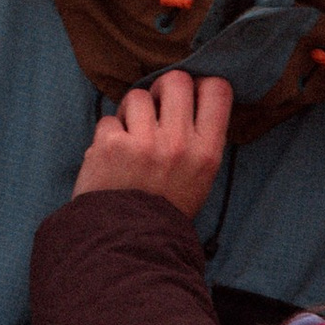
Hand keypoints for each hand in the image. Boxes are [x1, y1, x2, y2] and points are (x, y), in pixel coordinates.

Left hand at [74, 67, 233, 211]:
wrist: (127, 243)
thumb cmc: (164, 209)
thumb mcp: (200, 179)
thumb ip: (200, 139)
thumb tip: (192, 96)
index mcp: (206, 153)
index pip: (218, 90)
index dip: (202, 84)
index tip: (189, 95)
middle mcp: (179, 144)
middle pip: (176, 81)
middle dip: (162, 90)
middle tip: (154, 109)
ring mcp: (144, 143)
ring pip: (137, 96)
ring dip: (130, 112)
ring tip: (129, 138)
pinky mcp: (111, 146)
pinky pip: (108, 119)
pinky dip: (107, 135)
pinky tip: (111, 157)